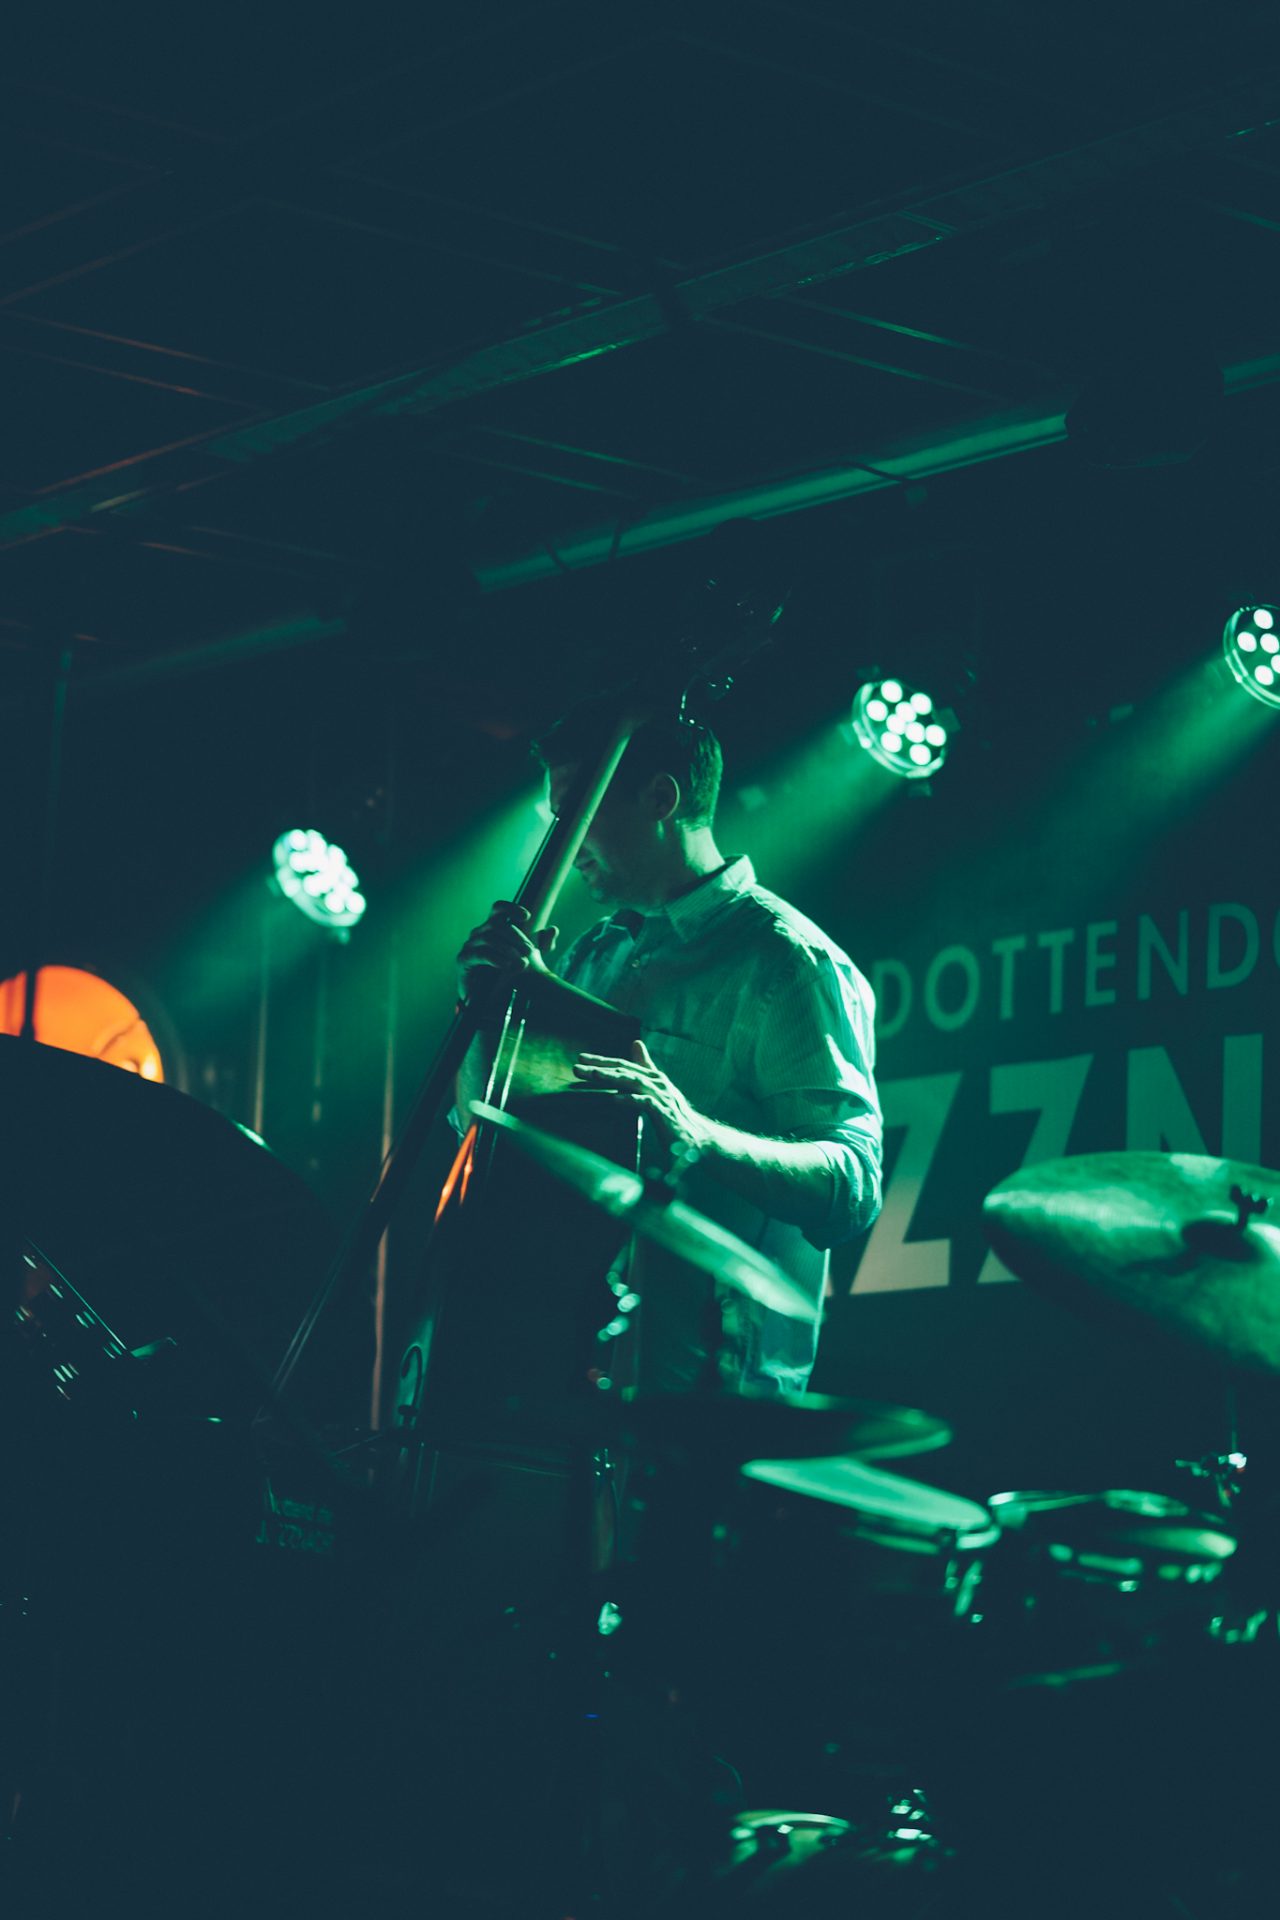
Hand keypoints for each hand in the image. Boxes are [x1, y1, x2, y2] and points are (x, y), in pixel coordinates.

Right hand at [456, 901, 556, 1004]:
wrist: (487, 997)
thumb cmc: (507, 972)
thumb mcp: (529, 958)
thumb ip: (542, 945)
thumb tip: (554, 929)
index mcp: (493, 928)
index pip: (498, 909)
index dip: (510, 909)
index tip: (527, 916)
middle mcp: (479, 933)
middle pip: (496, 924)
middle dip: (516, 936)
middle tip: (530, 951)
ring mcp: (470, 945)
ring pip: (488, 938)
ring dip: (508, 949)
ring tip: (522, 963)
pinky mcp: (463, 959)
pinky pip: (479, 954)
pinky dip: (495, 958)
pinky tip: (507, 966)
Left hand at [573, 1039, 711, 1154]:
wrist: (696, 1137)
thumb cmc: (673, 1113)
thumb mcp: (658, 1087)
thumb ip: (645, 1066)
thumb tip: (635, 1042)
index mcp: (653, 1076)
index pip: (624, 1064)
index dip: (603, 1060)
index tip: (581, 1058)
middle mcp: (657, 1082)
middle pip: (625, 1070)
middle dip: (600, 1067)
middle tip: (577, 1067)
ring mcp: (661, 1097)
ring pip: (633, 1082)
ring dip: (611, 1078)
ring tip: (593, 1075)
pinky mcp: (665, 1113)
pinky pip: (645, 1104)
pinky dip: (630, 1100)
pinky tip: (615, 1100)